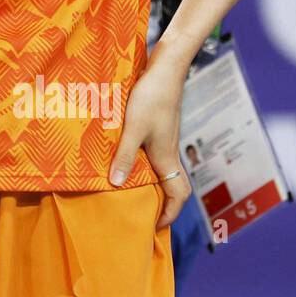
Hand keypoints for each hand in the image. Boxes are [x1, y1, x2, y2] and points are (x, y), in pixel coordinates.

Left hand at [109, 50, 192, 229]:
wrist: (165, 69)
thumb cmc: (151, 97)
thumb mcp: (133, 128)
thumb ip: (125, 156)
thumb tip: (118, 185)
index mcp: (166, 158)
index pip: (178, 196)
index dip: (169, 215)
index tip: (154, 227)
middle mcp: (169, 152)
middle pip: (173, 186)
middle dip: (163, 204)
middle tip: (143, 214)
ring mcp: (165, 140)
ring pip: (164, 170)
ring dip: (153, 184)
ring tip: (131, 192)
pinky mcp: (159, 128)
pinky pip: (156, 156)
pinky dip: (146, 165)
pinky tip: (127, 160)